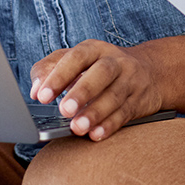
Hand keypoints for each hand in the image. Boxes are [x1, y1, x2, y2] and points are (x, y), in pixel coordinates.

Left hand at [29, 40, 163, 140]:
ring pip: (115, 96)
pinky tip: (96, 134)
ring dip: (95, 113)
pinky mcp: (140, 101)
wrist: (150, 71)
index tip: (41, 96)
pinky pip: (126, 113)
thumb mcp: (77, 60)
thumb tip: (34, 90)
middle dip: (83, 91)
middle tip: (64, 110)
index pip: (77, 57)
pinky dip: (111, 125)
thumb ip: (49, 69)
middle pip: (102, 72)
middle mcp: (116, 62)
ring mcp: (131, 81)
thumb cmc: (100, 68)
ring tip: (77, 127)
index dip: (59, 75)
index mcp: (95, 49)